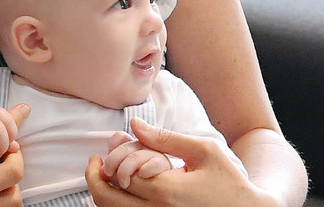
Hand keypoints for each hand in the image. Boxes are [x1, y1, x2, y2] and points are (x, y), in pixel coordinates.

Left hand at [86, 118, 275, 206]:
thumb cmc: (229, 181)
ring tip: (105, 176)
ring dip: (102, 195)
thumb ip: (166, 138)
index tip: (110, 146)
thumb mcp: (204, 151)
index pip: (120, 175)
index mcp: (167, 191)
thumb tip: (134, 124)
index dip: (110, 160)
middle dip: (94, 179)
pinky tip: (121, 192)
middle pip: (107, 200)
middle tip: (95, 164)